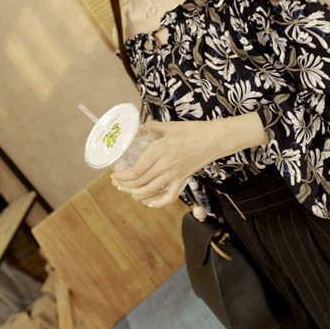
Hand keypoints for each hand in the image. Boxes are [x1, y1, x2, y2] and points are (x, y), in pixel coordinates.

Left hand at [111, 114, 267, 208]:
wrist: (215, 139)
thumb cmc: (194, 130)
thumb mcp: (170, 126)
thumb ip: (153, 127)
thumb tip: (141, 126)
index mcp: (159, 150)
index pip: (135, 170)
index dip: (122, 177)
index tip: (114, 175)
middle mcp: (165, 165)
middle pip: (139, 183)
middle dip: (125, 186)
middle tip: (117, 184)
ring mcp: (174, 175)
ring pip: (150, 192)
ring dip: (136, 194)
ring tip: (128, 192)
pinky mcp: (182, 180)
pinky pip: (168, 197)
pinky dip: (157, 202)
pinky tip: (149, 202)